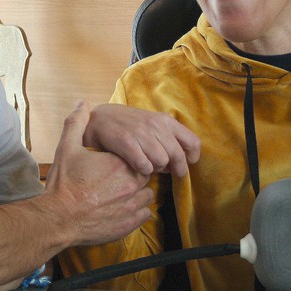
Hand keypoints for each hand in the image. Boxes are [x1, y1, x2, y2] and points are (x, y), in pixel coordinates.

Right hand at [42, 101, 157, 246]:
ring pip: (148, 195)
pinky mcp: (129, 224)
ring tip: (120, 193)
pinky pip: (145, 213)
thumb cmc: (63, 184)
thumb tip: (82, 104)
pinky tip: (122, 208)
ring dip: (138, 193)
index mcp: (119, 164)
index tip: (116, 163)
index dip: (130, 158)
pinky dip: (137, 210)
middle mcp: (130, 184)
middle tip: (116, 178)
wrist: (57, 219)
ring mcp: (131, 205)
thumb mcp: (66, 148)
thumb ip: (76, 123)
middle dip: (135, 175)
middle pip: (145, 175)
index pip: (139, 156)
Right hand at [83, 104, 200, 176]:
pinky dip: (141, 170)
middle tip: (165, 172)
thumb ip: (169, 137)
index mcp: (165, 120)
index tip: (184, 165)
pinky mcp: (126, 142)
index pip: (192, 142)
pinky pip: (144, 166)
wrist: (97, 119)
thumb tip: (185, 160)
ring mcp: (140, 133)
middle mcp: (155, 125)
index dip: (191, 158)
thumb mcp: (151, 124)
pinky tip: (134, 166)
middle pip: (177, 156)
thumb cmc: (127, 125)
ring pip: (161, 162)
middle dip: (174, 169)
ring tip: (146, 164)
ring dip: (155, 169)